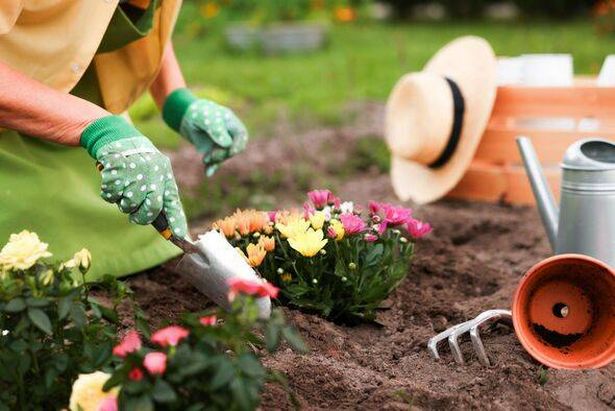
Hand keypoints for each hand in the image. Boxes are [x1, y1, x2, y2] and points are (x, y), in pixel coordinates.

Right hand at [81, 116, 187, 237]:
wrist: (120, 138)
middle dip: (141, 217)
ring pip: (128, 205)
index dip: (177, 221)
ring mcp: (134, 173)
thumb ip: (160, 196)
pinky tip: (113, 181)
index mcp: (165, 176)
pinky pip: (111, 196)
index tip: (181, 237)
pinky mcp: (115, 171)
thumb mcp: (156, 174)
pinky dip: (109, 194)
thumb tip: (169, 227)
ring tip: (124, 189)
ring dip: (123, 203)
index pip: (173, 203)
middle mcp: (152, 174)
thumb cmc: (140, 163)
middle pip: (151, 209)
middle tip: (135, 215)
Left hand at [162, 89, 247, 175]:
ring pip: (223, 157)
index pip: (241, 136)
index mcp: (233, 124)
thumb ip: (217, 130)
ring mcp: (221, 145)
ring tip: (205, 159)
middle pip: (233, 149)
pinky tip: (208, 173)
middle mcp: (230, 136)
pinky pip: (214, 162)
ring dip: (215, 160)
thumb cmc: (200, 113)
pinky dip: (211, 167)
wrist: (186, 117)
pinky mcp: (212, 152)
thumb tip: (226, 144)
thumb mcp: (207, 118)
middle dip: (224, 154)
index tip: (231, 151)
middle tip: (212, 155)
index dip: (238, 145)